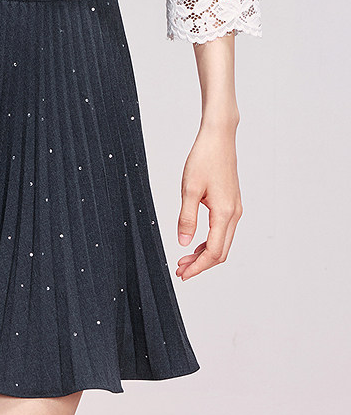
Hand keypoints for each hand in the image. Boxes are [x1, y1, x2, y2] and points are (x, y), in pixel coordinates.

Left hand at [175, 120, 243, 280]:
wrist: (218, 139)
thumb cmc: (203, 159)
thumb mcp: (189, 189)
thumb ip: (187, 217)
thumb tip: (183, 243)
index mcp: (225, 213)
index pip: (214, 252)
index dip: (198, 267)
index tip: (182, 275)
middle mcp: (234, 214)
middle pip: (221, 252)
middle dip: (201, 265)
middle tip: (179, 271)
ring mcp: (235, 209)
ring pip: (222, 242)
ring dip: (204, 255)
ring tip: (183, 260)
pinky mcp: (232, 204)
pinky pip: (223, 231)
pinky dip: (209, 242)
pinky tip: (194, 243)